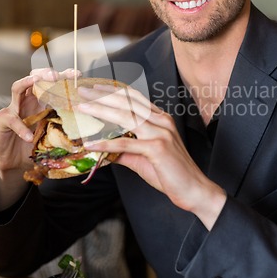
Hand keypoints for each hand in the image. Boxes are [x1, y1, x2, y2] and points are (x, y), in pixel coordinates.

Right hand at [0, 68, 79, 210]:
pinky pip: (11, 119)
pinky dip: (21, 127)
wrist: (16, 161)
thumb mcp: (55, 131)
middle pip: (35, 76)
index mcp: (43, 100)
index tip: (78, 74)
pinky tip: (30, 136)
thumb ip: (67, 123)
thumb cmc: (38, 144)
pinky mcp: (4, 120)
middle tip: (56, 75)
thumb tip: (92, 122)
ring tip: (37, 82)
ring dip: (28, 83)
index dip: (65, 75)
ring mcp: (15, 108)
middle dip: (45, 73)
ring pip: (17, 88)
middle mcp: (29, 99)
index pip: (53, 81)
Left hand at [77, 83, 225, 228]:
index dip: (113, 91)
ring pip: (126, 117)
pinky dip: (106, 144)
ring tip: (83, 109)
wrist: (193, 189)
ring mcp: (160, 133)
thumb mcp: (143, 158)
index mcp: (160, 119)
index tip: (95, 88)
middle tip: (83, 91)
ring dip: (101, 111)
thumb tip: (103, 150)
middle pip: (127, 102)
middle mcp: (161, 121)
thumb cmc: (171, 173)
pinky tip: (91, 144)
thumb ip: (124, 151)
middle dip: (102, 95)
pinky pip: (126, 144)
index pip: (134, 98)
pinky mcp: (157, 148)